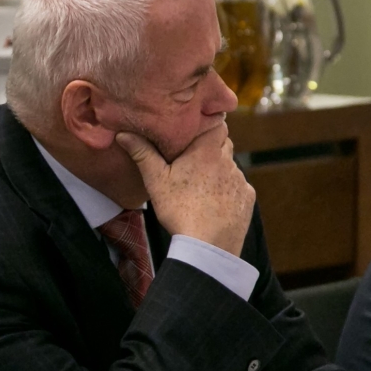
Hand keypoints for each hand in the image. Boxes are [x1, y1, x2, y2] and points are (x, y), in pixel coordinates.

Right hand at [114, 127, 254, 255]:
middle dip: (211, 148)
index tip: (197, 130)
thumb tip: (123, 134)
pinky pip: (238, 187)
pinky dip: (228, 190)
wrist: (207, 246)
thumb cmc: (180, 210)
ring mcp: (240, 180)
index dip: (209, 124)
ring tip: (201, 186)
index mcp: (207, 151)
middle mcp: (228, 161)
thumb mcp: (156, 181)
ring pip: (230, 166)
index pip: (219, 123)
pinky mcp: (247, 198)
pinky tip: (214, 203)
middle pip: (224, 144)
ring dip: (219, 170)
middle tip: (193, 159)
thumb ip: (143, 154)